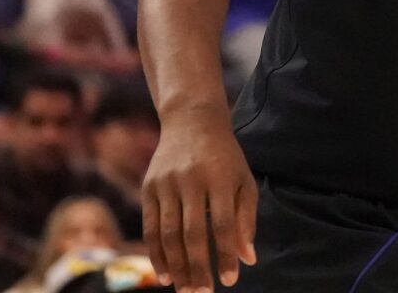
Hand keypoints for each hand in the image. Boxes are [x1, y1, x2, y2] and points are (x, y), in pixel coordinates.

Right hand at [143, 104, 257, 292]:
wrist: (192, 121)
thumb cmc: (225, 157)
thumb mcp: (244, 180)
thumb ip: (246, 219)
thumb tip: (248, 259)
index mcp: (221, 178)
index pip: (222, 223)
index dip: (224, 254)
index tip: (229, 280)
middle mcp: (192, 180)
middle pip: (192, 232)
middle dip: (197, 267)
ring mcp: (167, 183)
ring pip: (168, 233)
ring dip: (176, 266)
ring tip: (185, 290)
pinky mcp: (149, 187)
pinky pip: (150, 226)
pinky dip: (156, 253)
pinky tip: (165, 274)